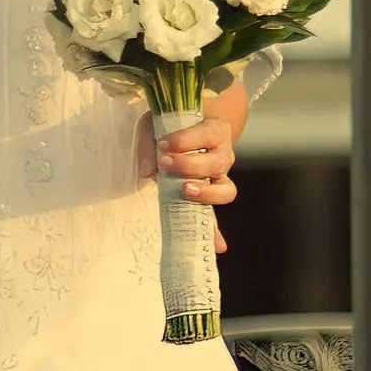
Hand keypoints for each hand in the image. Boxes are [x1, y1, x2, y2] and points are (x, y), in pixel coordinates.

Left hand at [140, 107, 238, 256]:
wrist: (189, 129)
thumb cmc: (173, 126)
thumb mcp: (157, 125)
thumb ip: (150, 144)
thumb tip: (147, 172)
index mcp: (214, 132)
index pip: (208, 134)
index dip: (187, 141)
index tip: (165, 144)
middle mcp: (223, 155)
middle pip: (217, 163)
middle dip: (190, 165)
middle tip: (165, 164)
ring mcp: (220, 178)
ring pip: (224, 189)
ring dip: (205, 193)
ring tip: (185, 191)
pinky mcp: (209, 197)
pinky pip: (215, 215)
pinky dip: (215, 231)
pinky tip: (216, 246)